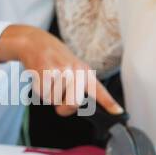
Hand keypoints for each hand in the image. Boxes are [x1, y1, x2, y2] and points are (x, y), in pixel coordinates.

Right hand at [0, 24, 122, 116]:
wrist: (36, 41)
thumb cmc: (55, 58)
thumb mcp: (74, 66)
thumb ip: (79, 84)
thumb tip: (77, 105)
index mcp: (85, 72)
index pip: (99, 91)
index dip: (110, 103)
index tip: (119, 112)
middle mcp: (75, 71)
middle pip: (73, 103)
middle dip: (64, 107)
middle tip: (59, 98)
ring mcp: (61, 71)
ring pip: (55, 100)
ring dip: (49, 94)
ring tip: (49, 79)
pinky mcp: (46, 72)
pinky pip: (44, 95)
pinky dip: (40, 90)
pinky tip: (41, 77)